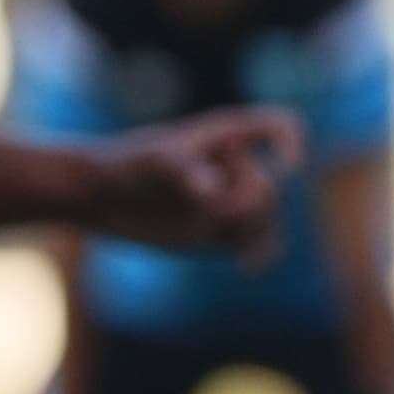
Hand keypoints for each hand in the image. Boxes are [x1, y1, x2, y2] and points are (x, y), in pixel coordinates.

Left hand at [95, 106, 305, 260]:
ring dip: (254, 231)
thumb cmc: (124, 164)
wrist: (100, 195)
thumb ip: (184, 171)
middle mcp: (236, 166)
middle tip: (215, 212)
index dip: (293, 143)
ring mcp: (230, 198)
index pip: (279, 126)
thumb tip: (211, 193)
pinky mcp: (220, 229)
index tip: (287, 166)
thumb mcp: (152, 162)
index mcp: (228, 136)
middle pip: (268, 185)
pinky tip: (249, 267)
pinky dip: (258, 253)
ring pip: (264, 218)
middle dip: (251, 202)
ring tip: (235, 246)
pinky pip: (253, 241)